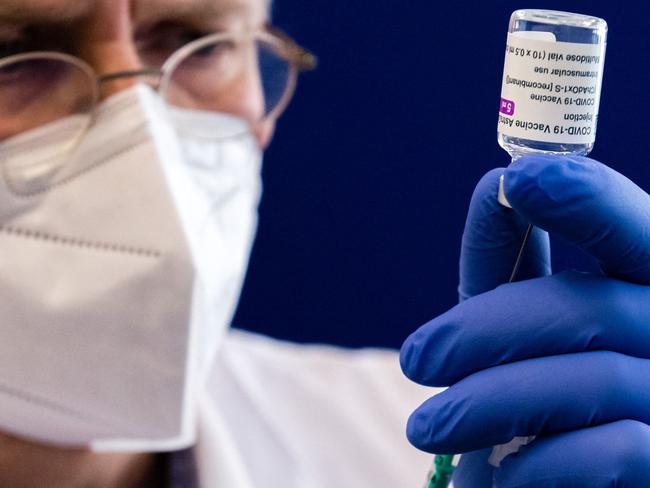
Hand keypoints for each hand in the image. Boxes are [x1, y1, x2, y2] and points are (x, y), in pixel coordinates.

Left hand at [400, 154, 649, 486]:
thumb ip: (512, 257)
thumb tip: (494, 183)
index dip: (587, 199)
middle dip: (485, 330)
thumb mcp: (518, 320)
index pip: (635, 229)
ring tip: (424, 427)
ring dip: (487, 402)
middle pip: (588, 309)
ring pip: (590, 380)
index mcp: (644, 287)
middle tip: (416, 360)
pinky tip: (502, 472)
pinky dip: (541, 461)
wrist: (561, 485)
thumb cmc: (536, 392)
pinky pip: (614, 453)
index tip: (519, 180)